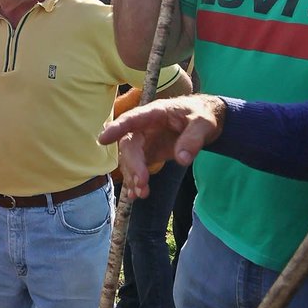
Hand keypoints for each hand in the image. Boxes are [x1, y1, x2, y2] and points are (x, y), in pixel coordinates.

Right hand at [97, 94, 226, 197]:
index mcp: (155, 113)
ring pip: (130, 158)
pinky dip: (135, 180)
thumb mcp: (204, 125)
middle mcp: (144, 126)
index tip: (103, 139)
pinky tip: (137, 195)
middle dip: (132, 164)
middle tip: (141, 183)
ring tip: (141, 194)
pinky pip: (136, 167)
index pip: (132, 119)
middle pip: (129, 144)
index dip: (116, 128)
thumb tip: (182, 159)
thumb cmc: (202, 116)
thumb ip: (193, 139)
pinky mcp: (148, 152)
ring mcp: (144, 140)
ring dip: (132, 176)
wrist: (205, 121)